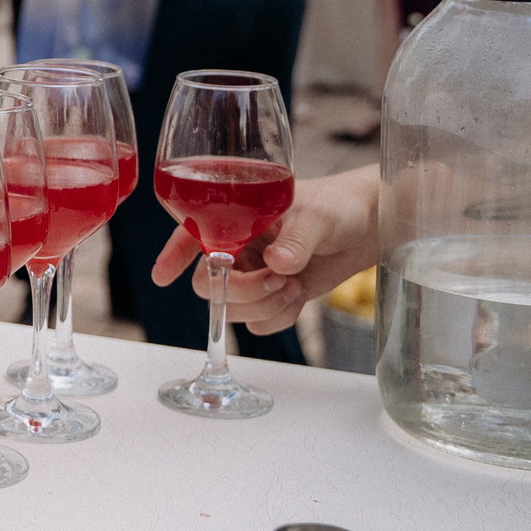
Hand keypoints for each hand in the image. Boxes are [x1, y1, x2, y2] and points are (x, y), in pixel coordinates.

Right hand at [151, 166, 381, 334]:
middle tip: (276, 280)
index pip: (191, 234)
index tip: (162, 276)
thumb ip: (296, 241)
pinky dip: (279, 318)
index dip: (172, 255)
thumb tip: (278, 264)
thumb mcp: (317, 217)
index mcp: (235, 218)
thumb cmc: (338, 207)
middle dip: (239, 292)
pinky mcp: (273, 296)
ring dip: (264, 306)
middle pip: (208, 284)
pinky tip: (298, 297)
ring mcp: (254, 275)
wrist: (368, 228)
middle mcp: (238, 248)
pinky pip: (260, 324)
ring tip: (293, 285)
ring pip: (233, 309)